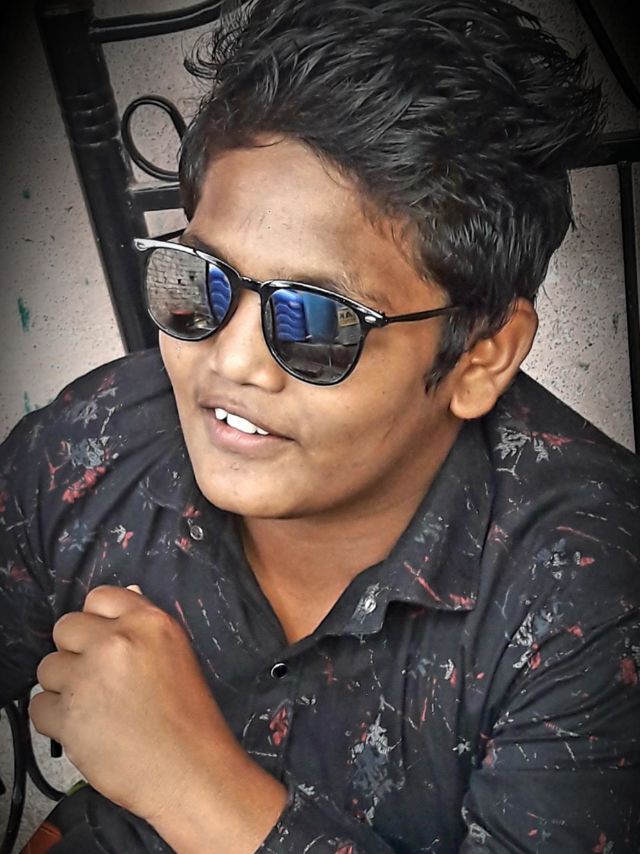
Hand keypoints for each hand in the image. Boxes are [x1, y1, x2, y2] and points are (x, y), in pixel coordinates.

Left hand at [30, 585, 231, 822]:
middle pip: (66, 627)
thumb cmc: (190, 718)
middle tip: (96, 678)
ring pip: (48, 667)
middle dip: (75, 651)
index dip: (96, 620)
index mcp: (149, 623)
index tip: (101, 639)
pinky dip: (55, 719)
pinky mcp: (68, 717)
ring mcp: (89, 678)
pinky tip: (83, 729)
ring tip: (93, 708)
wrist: (190, 771)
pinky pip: (39, 706)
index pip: (99, 597)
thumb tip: (127, 596)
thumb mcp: (178, 655)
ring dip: (64, 687)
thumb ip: (145, 627)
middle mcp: (116, 642)